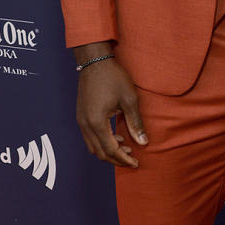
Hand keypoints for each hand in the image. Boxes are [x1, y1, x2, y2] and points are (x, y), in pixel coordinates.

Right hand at [74, 45, 147, 167]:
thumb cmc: (113, 77)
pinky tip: (115, 135)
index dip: (124, 159)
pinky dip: (102, 142)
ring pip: (93, 147)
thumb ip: (135, 123)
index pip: (111, 150)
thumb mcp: (129, 100)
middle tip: (132, 159)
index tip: (136, 163)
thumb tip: (143, 142)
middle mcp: (85, 125)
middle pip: (99, 152)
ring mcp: (81, 120)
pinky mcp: (81, 115)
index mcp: (97, 122)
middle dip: (116, 159)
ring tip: (126, 146)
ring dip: (108, 151)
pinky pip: (89, 137)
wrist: (94, 61)